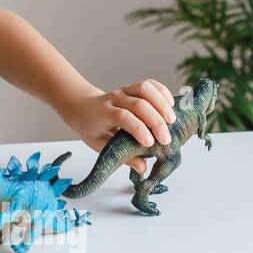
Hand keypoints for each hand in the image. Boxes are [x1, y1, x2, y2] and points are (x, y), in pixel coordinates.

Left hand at [61, 79, 176, 174]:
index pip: (122, 116)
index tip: (150, 143)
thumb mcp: (98, 144)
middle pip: (138, 104)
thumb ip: (120, 155)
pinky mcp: (132, 87)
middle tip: (166, 139)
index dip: (138, 128)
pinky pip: (149, 84)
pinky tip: (171, 105)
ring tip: (171, 120)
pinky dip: (162, 91)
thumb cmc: (91, 128)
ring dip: (161, 103)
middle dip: (155, 121)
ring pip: (144, 88)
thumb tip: (142, 168)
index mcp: (103, 113)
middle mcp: (114, 99)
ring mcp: (123, 90)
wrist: (81, 107)